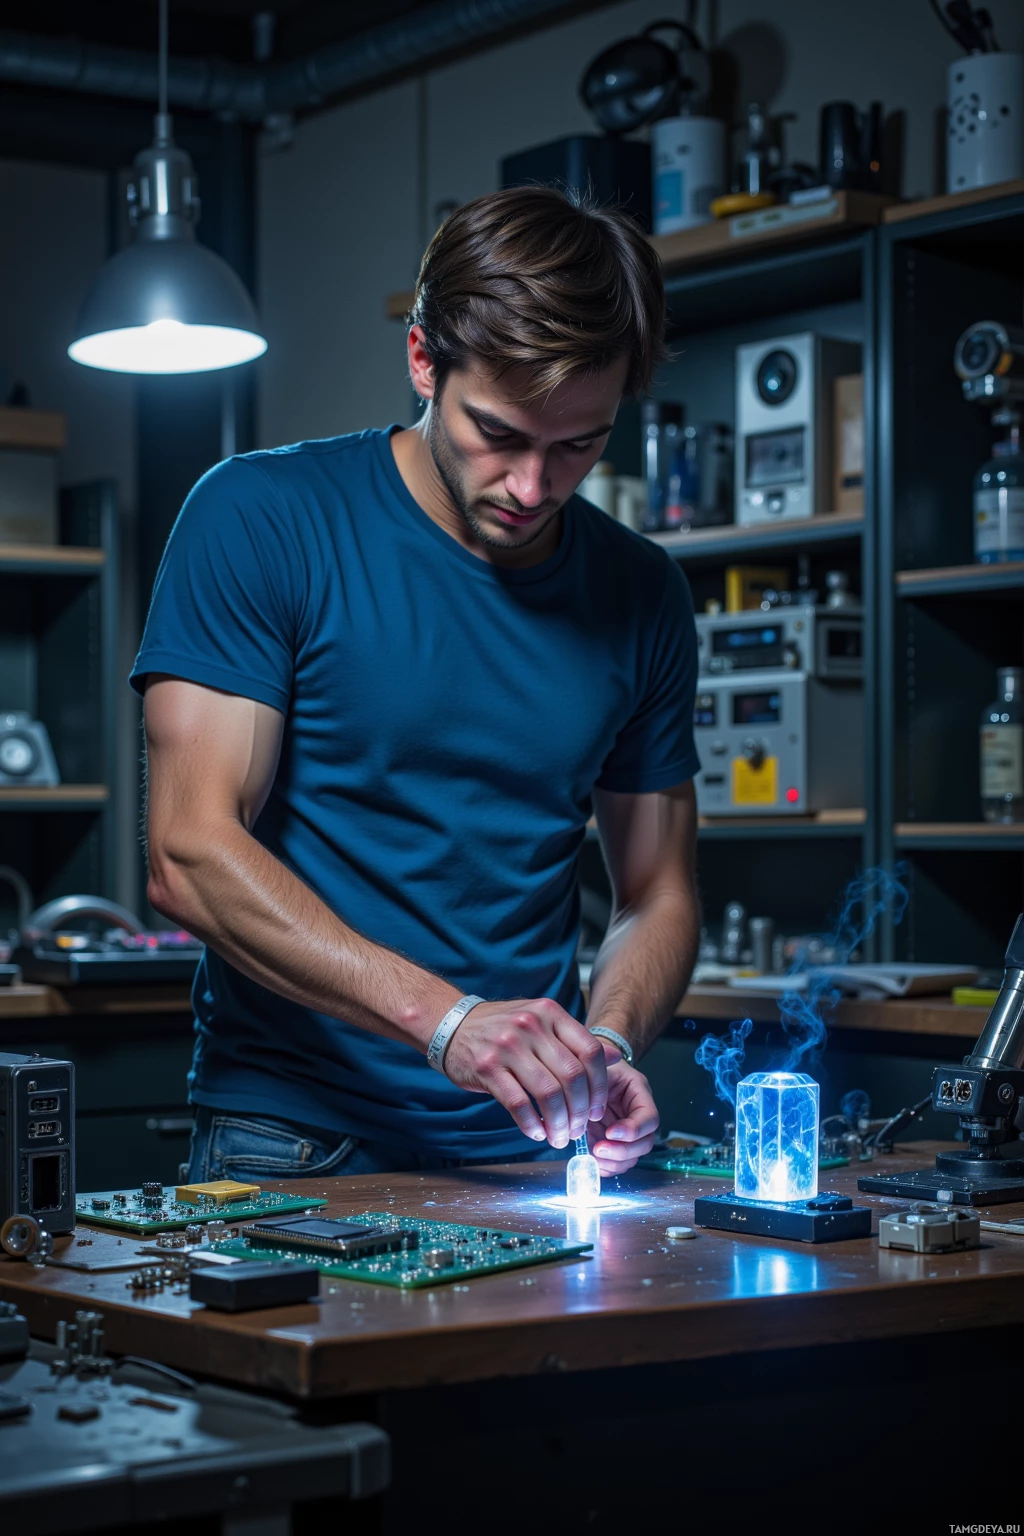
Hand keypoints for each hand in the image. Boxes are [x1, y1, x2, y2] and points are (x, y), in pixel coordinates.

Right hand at [443, 998, 607, 1148]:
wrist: (452, 1024)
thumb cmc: (501, 1027)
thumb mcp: (541, 1021)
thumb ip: (574, 1040)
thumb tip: (614, 1058)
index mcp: (550, 1013)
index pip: (590, 1051)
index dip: (599, 1086)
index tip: (597, 1109)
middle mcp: (531, 1026)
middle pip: (573, 1076)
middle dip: (580, 1111)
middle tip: (578, 1130)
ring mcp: (507, 1046)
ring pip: (548, 1094)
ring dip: (558, 1123)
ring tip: (559, 1136)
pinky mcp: (487, 1068)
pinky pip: (519, 1104)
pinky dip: (532, 1124)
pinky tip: (537, 1132)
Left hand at [584, 1053, 658, 1176]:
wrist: (587, 1069)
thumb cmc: (593, 1064)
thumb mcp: (597, 1064)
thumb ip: (596, 1076)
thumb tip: (591, 1095)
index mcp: (639, 1093)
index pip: (649, 1118)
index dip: (633, 1130)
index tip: (610, 1132)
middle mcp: (638, 1115)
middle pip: (645, 1142)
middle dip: (623, 1151)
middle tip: (599, 1149)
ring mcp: (628, 1132)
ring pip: (633, 1156)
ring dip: (614, 1162)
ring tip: (594, 1156)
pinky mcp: (614, 1143)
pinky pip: (618, 1162)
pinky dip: (607, 1167)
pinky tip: (593, 1162)